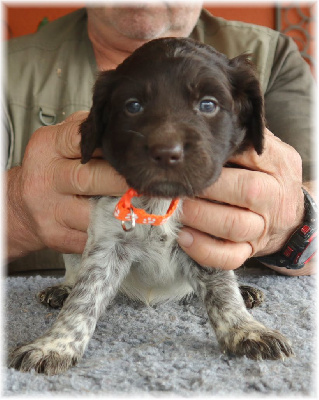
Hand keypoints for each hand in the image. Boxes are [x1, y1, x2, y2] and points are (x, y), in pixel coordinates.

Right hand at [7, 111, 127, 259]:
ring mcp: (51, 211)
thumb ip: (89, 135)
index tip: (132, 153)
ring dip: (122, 212)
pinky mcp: (57, 237)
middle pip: (90, 179)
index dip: (111, 146)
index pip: (81, 140)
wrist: (20, 207)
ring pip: (95, 215)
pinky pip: (94, 237)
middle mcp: (46, 179)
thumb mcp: (61, 143)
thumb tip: (129, 137)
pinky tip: (124, 224)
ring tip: (138, 205)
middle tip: (144, 182)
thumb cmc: (51, 170)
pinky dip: (114, 232)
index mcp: (48, 148)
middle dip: (122, 182)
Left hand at [177, 129, 304, 270]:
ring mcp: (262, 228)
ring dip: (199, 218)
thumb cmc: (269, 177)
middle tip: (177, 185)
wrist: (290, 214)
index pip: (250, 157)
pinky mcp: (251, 250)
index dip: (218, 159)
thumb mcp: (266, 152)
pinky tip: (184, 238)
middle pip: (244, 192)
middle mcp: (274, 198)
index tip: (190, 159)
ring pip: (233, 226)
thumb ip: (244, 139)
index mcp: (277, 167)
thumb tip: (206, 123)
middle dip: (205, 189)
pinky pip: (230, 257)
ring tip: (175, 209)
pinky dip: (204, 250)